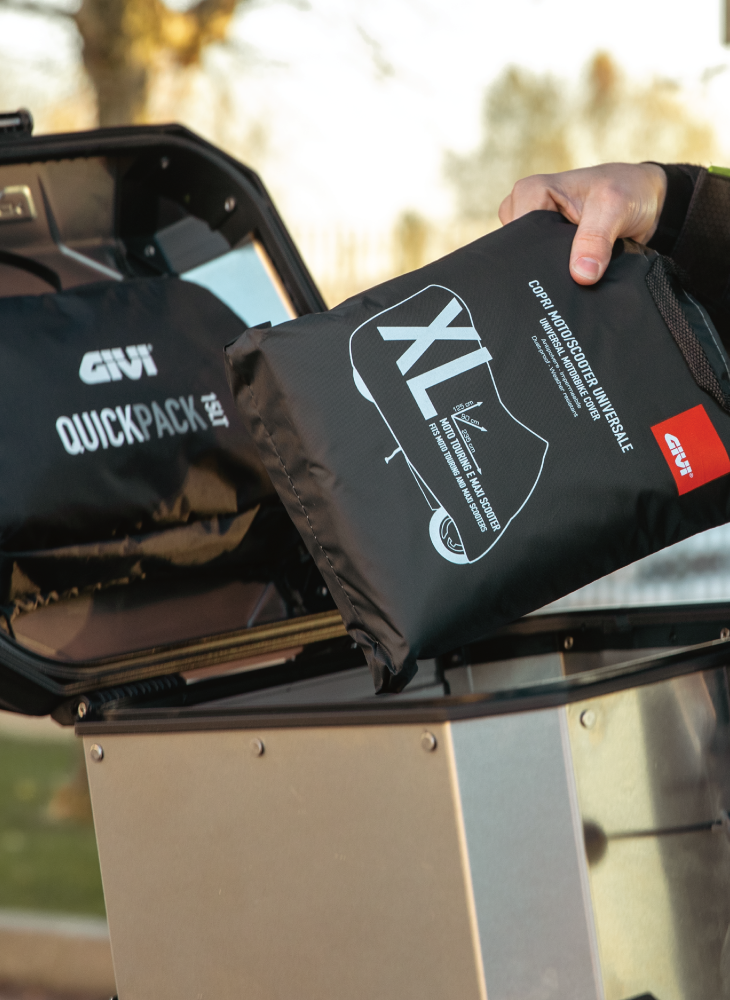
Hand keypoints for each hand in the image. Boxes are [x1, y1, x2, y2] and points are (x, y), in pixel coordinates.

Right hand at [498, 163, 667, 284]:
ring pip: (529, 262)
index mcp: (532, 191)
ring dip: (550, 271)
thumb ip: (595, 239)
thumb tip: (581, 275)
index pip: (517, 232)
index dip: (534, 253)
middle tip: (569, 272)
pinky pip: (542, 267)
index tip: (560, 266)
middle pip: (519, 250)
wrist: (647, 202)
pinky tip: (571, 279)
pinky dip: (556, 274)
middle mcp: (527, 211)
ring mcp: (536, 232)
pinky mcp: (547, 248)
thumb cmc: (627, 190)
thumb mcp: (614, 207)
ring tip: (573, 272)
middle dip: (541, 265)